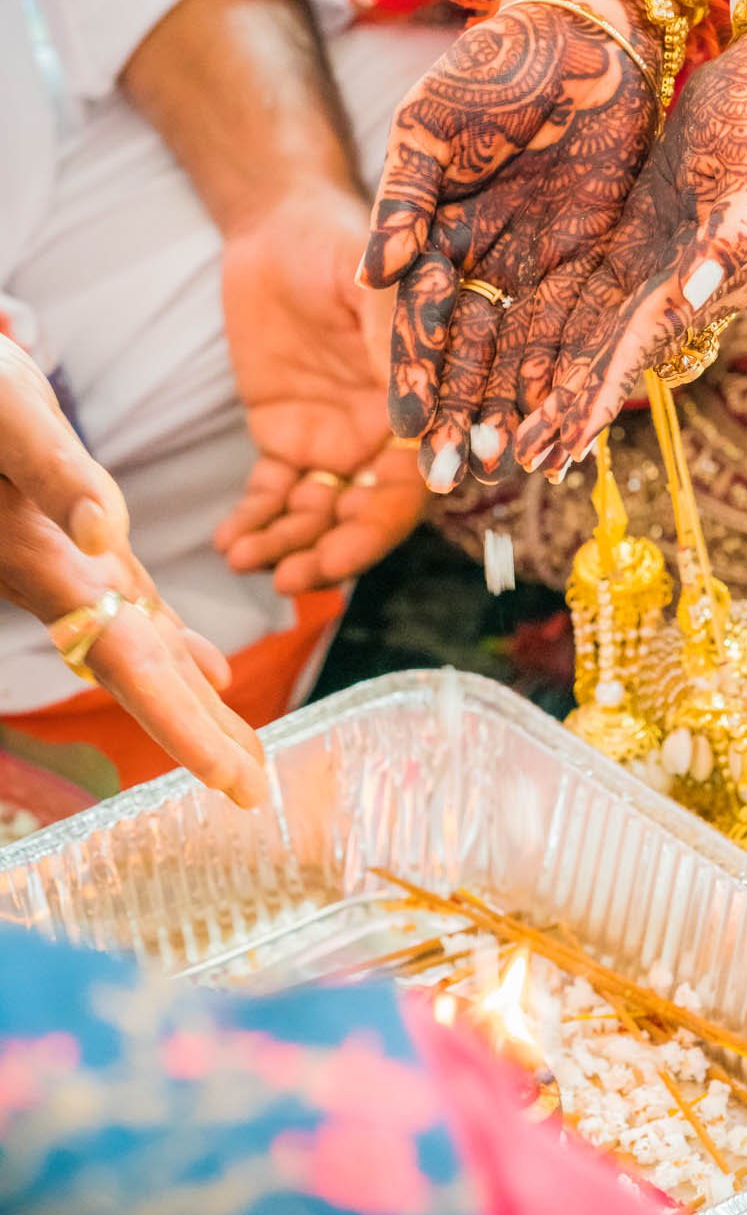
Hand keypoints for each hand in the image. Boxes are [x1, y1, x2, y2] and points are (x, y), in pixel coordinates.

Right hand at [0, 334, 266, 806]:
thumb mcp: (11, 420)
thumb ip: (56, 474)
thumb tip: (106, 530)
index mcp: (49, 567)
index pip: (130, 662)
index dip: (179, 722)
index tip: (228, 779)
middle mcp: (62, 584)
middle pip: (144, 676)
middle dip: (198, 736)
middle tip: (254, 795)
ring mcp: (70, 571)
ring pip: (146, 653)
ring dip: (194, 705)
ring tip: (243, 758)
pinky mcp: (79, 550)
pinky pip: (135, 615)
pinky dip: (174, 650)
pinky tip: (209, 675)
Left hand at [214, 188, 424, 592]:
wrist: (282, 224)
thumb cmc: (347, 244)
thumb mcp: (379, 288)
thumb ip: (403, 349)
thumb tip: (421, 429)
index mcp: (424, 406)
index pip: (412, 484)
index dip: (380, 527)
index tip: (343, 554)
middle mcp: (386, 436)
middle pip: (364, 515)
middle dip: (328, 552)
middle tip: (289, 578)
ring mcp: (336, 440)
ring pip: (316, 514)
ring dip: (285, 545)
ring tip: (246, 560)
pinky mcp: (287, 437)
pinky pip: (273, 493)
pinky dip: (253, 522)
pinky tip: (229, 543)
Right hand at [360, 0, 658, 489]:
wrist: (583, 27)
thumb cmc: (496, 62)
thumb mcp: (432, 121)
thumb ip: (404, 196)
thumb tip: (373, 276)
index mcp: (436, 231)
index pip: (419, 317)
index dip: (414, 371)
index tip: (408, 426)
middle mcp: (486, 260)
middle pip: (469, 350)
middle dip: (460, 412)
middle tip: (450, 475)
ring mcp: (540, 262)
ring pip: (523, 351)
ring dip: (515, 408)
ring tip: (508, 465)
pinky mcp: (595, 257)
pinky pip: (582, 326)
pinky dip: (574, 374)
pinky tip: (568, 419)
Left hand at [515, 27, 746, 469]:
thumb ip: (726, 243)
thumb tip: (689, 296)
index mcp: (696, 288)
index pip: (631, 355)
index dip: (593, 402)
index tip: (557, 450)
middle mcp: (666, 291)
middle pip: (598, 361)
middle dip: (557, 413)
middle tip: (510, 463)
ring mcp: (644, 267)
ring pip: (581, 336)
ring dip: (544, 384)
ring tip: (505, 433)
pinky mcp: (626, 239)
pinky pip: (575, 292)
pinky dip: (545, 329)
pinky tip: (512, 360)